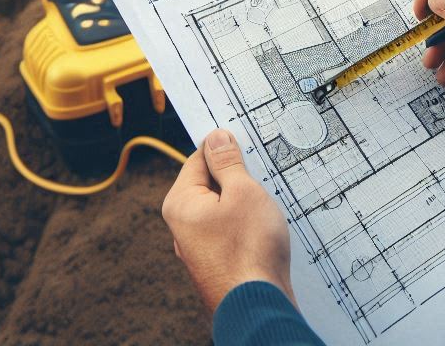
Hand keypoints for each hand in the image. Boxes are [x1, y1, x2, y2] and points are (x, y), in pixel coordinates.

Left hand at [162, 129, 295, 313]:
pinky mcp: (215, 260)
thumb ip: (228, 162)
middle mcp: (182, 225)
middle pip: (211, 182)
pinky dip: (246, 223)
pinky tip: (263, 229)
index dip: (225, 148)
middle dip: (237, 177)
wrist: (258, 305)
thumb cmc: (249, 250)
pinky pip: (228, 228)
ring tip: (264, 207)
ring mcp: (198, 246)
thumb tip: (216, 137)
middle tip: (260, 178)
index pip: (199, 158)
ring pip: (223, 206)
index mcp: (180, 203)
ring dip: (244, 201)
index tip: (246, 144)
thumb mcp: (243, 191)